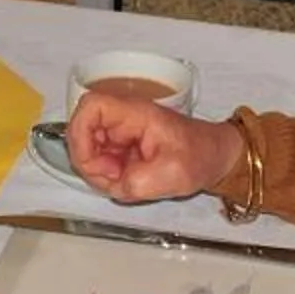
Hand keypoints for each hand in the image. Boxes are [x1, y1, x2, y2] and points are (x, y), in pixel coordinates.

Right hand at [64, 90, 244, 201]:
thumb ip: (138, 183)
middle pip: (83, 131)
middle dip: (91, 162)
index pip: (91, 106)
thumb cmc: (200, 156)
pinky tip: (129, 181)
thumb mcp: (173, 174)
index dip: (79, 132)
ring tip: (127, 181)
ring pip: (89, 149)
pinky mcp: (122, 146)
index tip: (90, 160)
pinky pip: (101, 160)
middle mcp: (123, 118)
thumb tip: (116, 186)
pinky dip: (109, 176)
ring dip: (100, 172)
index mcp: (134, 114)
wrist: (215, 157)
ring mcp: (121, 132)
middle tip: (114, 179)